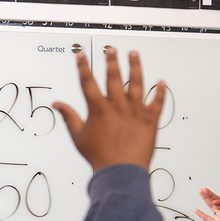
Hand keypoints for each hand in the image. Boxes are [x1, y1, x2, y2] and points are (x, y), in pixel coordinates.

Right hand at [52, 48, 165, 171]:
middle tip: (111, 48)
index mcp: (98, 109)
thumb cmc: (100, 156)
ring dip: (135, 67)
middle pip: (114, 77)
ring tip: (134, 53)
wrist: (121, 171)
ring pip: (137, 83)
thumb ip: (69, 117)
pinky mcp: (150, 120)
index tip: (81, 55)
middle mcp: (117, 106)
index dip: (83, 67)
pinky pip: (157, 102)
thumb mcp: (79, 136)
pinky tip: (163, 82)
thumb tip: (57, 104)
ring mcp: (135, 111)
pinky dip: (161, 92)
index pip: (88, 82)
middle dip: (111, 60)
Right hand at [194, 188, 219, 220]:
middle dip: (210, 195)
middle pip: (217, 201)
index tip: (216, 201)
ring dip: (206, 200)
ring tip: (202, 193)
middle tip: (204, 190)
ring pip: (212, 207)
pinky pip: (207, 218)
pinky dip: (202, 214)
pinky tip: (198, 210)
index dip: (219, 201)